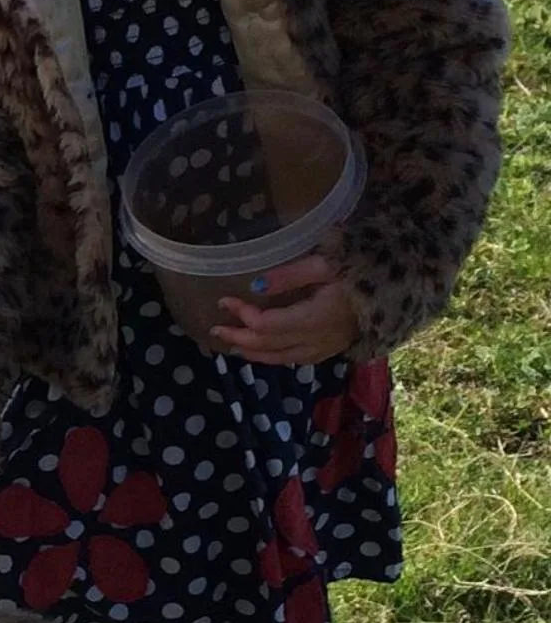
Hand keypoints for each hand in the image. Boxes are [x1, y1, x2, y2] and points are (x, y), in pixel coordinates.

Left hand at [209, 254, 356, 366]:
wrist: (405, 283)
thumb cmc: (366, 266)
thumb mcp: (327, 263)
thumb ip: (290, 275)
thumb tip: (255, 287)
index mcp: (315, 318)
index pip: (267, 325)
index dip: (242, 315)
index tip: (224, 300)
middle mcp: (318, 339)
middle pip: (270, 345)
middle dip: (240, 338)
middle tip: (216, 330)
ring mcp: (328, 346)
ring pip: (283, 358)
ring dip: (256, 353)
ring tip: (234, 346)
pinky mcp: (335, 347)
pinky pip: (298, 359)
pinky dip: (277, 357)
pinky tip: (268, 353)